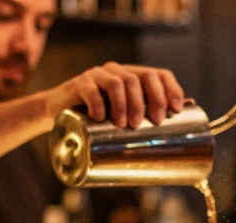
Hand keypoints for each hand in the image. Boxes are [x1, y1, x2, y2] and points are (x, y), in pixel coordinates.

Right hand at [46, 62, 184, 128]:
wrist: (60, 114)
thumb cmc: (97, 120)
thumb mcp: (122, 118)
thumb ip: (142, 120)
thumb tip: (173, 137)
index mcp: (132, 77)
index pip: (157, 74)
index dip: (170, 89)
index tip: (176, 109)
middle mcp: (117, 72)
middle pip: (139, 77)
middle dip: (150, 100)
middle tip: (153, 122)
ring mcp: (97, 76)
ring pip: (118, 82)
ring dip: (126, 104)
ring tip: (125, 124)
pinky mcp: (78, 85)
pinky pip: (91, 90)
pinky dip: (98, 104)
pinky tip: (100, 118)